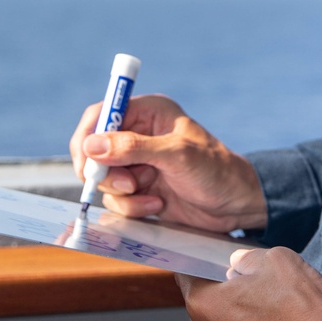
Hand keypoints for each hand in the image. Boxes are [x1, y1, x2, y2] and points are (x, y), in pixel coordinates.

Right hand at [69, 93, 267, 230]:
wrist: (236, 205)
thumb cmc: (216, 171)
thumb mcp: (176, 155)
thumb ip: (133, 148)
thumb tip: (92, 145)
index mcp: (149, 113)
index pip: (102, 114)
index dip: (87, 136)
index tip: (86, 163)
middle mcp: (139, 135)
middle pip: (94, 150)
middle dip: (107, 173)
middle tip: (129, 185)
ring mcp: (137, 163)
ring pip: (103, 179)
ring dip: (123, 193)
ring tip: (152, 195)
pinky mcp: (138, 189)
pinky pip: (116, 199)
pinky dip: (133, 207)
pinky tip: (157, 205)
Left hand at [177, 247, 321, 320]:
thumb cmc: (301, 311)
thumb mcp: (274, 259)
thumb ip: (246, 258)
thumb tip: (239, 264)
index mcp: (202, 304)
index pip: (187, 271)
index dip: (202, 258)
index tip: (214, 253)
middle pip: (206, 298)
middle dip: (226, 284)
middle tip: (255, 275)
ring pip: (225, 319)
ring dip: (242, 306)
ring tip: (273, 298)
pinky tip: (279, 317)